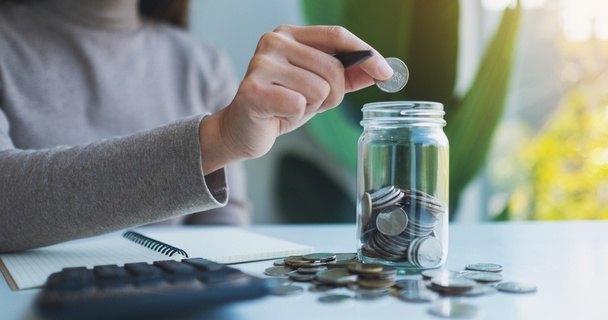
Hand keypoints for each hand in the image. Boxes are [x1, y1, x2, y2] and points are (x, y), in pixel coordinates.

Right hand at [200, 25, 392, 173]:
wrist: (242, 130)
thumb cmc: (280, 105)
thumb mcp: (318, 88)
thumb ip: (347, 76)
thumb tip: (378, 69)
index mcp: (289, 35)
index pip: (336, 35)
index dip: (365, 53)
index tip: (386, 73)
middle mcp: (273, 42)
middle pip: (332, 68)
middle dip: (333, 94)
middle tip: (311, 103)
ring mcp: (261, 64)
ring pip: (319, 89)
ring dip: (312, 106)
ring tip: (292, 107)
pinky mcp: (254, 90)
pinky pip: (299, 105)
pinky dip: (295, 116)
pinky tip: (279, 114)